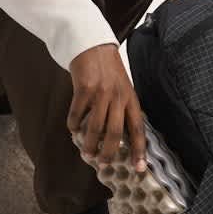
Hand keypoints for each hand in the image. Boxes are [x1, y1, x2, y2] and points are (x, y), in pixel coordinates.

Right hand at [67, 43, 147, 172]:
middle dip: (109, 153)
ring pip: (95, 128)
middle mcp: (118, 96)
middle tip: (103, 163)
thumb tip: (116, 138)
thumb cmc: (108, 69)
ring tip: (86, 153)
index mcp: (131, 98)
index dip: (139, 150)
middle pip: (115, 133)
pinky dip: (74, 125)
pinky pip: (77, 115)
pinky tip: (73, 129)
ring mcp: (101, 93)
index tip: (139, 168)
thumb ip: (122, 109)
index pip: (137, 128)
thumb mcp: (123, 87)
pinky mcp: (84, 88)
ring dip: (89, 144)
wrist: (92, 45)